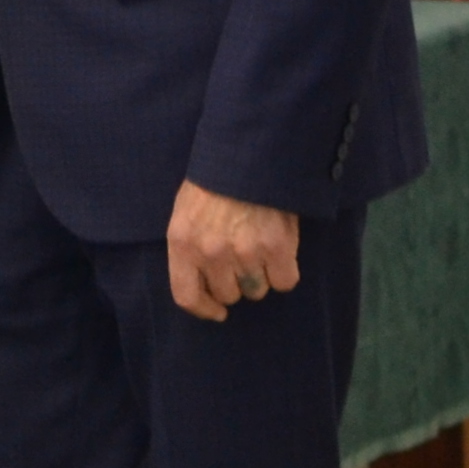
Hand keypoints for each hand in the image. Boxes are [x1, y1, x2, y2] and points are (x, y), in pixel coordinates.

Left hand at [166, 182, 300, 322]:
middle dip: (235, 283)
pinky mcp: (278, 248)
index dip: (204, 309)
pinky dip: (285, 272)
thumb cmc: (214, 181)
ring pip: (256, 291)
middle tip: (242, 261)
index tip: (217, 312)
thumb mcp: (185, 212)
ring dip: (260, 277)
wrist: (250, 155)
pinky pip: (285, 281)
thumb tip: (203, 283)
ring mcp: (245, 252)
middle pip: (228, 295)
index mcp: (183, 243)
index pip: (187, 296)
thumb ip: (189, 247)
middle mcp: (212, 253)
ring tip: (260, 250)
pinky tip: (281, 252)